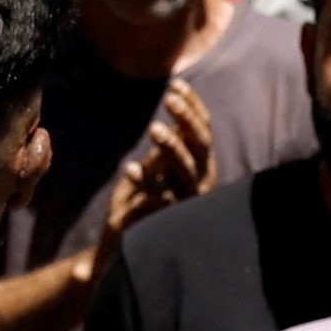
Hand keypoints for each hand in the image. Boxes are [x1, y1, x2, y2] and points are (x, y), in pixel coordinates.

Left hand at [106, 82, 215, 240]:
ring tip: (154, 128)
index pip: (203, 130)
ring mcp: (186, 201)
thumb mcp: (156, 169)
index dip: (193, 107)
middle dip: (187, 119)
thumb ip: (166, 148)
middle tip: (169, 100)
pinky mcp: (167, 218)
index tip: (177, 85)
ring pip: (186, 168)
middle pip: (200, 144)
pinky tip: (130, 168)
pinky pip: (158, 196)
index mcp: (200, 167)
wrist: (127, 245)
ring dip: (172, 147)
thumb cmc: (143, 201)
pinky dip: (145, 180)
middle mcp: (200, 182)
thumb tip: (174, 117)